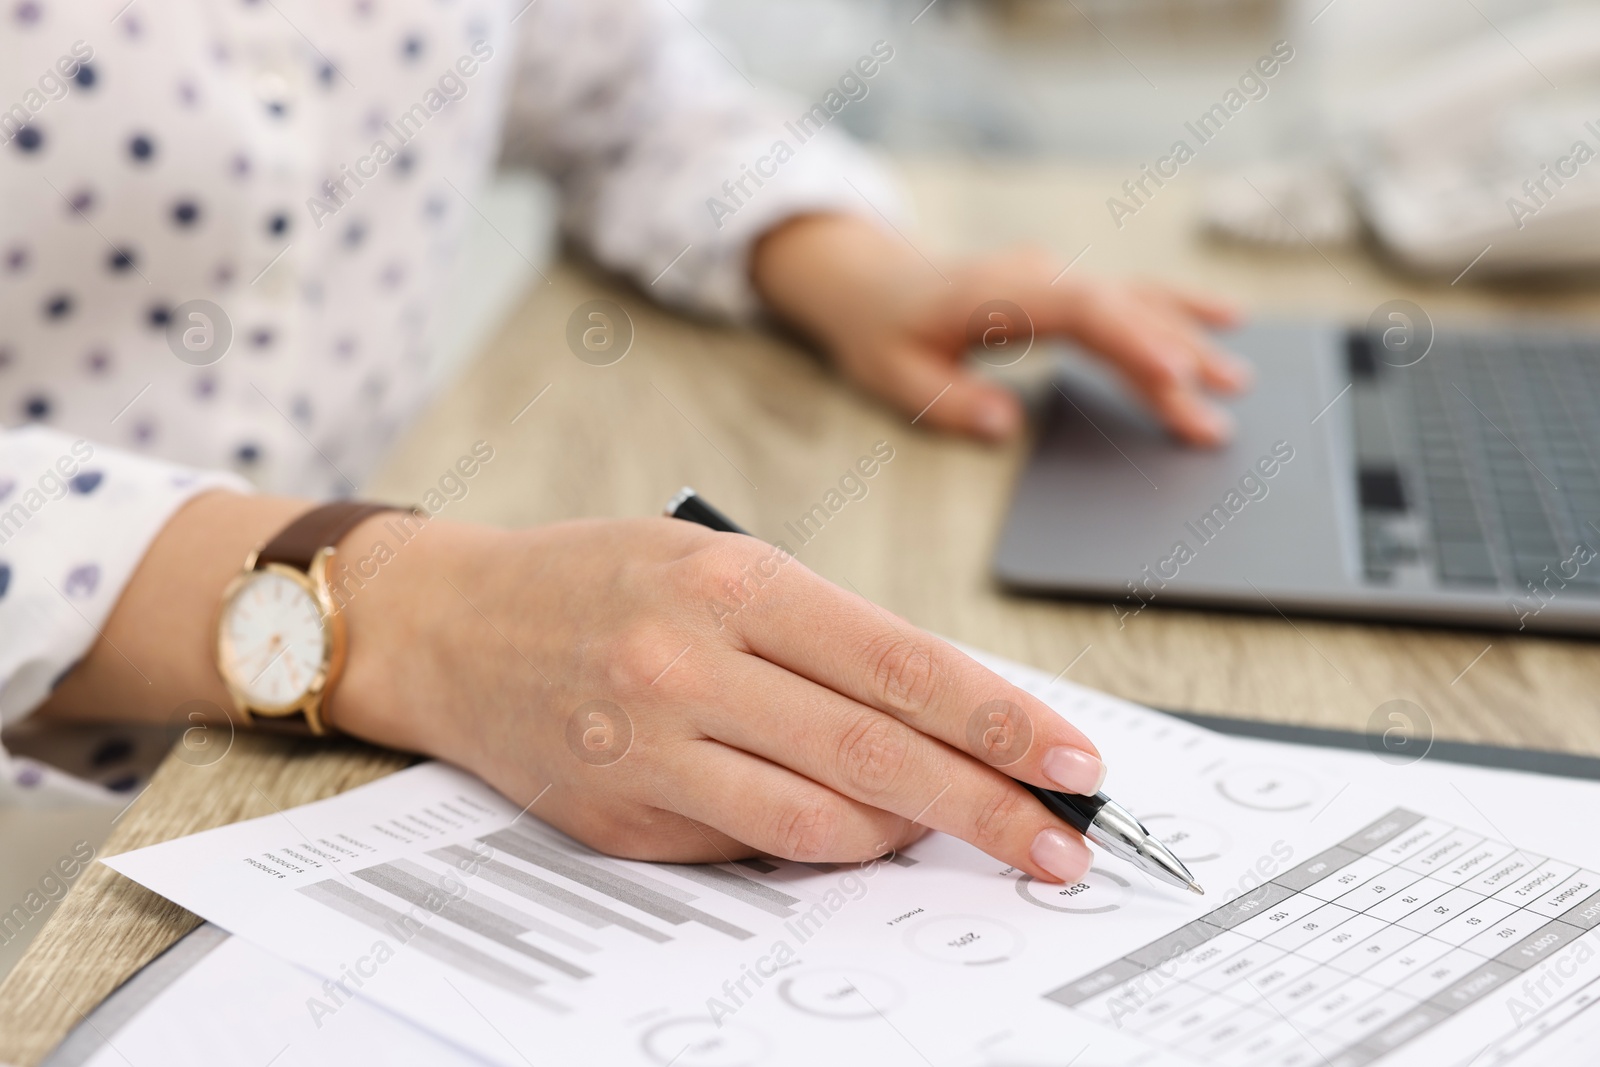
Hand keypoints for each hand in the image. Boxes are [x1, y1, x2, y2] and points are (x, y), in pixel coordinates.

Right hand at [332, 515, 1108, 882]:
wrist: (449, 624)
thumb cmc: (597, 580)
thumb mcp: (717, 563)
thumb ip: (823, 637)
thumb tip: (943, 718)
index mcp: (735, 580)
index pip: (902, 663)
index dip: (1003, 720)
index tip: (1073, 760)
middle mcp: (692, 661)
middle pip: (878, 751)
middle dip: (992, 805)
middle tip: (1065, 842)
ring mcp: (653, 746)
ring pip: (821, 818)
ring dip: (909, 836)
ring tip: (963, 833)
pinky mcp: (623, 813)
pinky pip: (751, 847)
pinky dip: (818, 844)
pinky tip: (852, 830)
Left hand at [753, 214, 1250, 445]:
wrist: (871, 284)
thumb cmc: (882, 332)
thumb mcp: (896, 377)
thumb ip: (951, 403)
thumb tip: (1004, 429)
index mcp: (996, 293)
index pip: (1080, 312)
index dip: (1130, 343)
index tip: (1173, 380)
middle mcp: (1036, 274)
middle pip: (1120, 314)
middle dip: (1173, 366)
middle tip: (1214, 421)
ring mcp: (1055, 275)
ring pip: (1134, 303)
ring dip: (1187, 340)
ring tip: (1235, 382)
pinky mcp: (1064, 285)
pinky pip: (1129, 294)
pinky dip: (1177, 308)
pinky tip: (1225, 320)